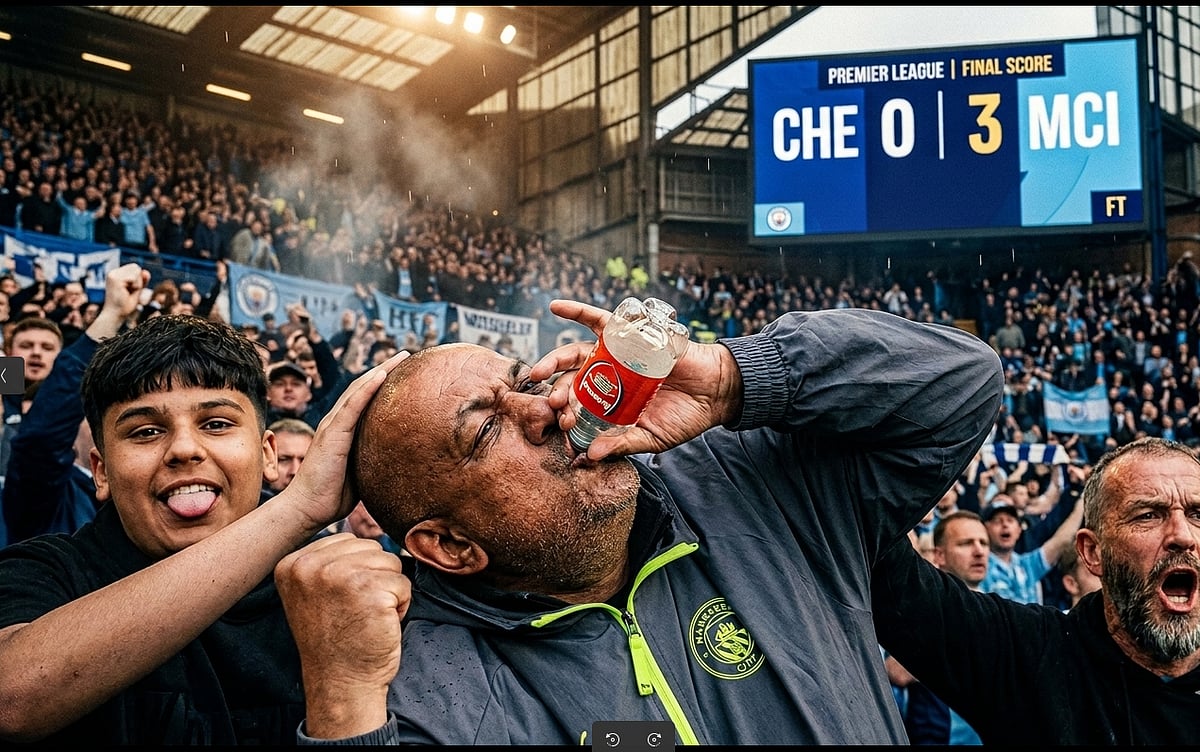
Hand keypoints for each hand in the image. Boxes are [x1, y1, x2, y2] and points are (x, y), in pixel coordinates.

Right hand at [88, 263, 149, 339]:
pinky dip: (135, 286)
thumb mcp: (136, 290)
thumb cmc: (125, 305)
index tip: (129, 290)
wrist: (115, 315)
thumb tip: (146, 271)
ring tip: (127, 293)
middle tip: (129, 292)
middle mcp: (113, 272)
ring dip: (137, 284)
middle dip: (138, 281)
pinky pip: (134, 277)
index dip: (138, 280)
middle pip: (136, 267)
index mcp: (116, 274)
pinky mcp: (115, 279)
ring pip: (136, 270)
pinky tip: (126, 293)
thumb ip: (141, 280)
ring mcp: (113, 275)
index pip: (135, 268)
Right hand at [275, 533, 409, 738]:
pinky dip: (401, 605)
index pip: (347, 541)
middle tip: (355, 613)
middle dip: (374, 579)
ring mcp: (339, 575)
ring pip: (390, 562)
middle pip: (370, 547)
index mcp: (292, 563)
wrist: (340, 684)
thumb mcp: (314, 592)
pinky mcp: (369, 589)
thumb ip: (328, 560)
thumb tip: (361, 529)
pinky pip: (404, 582)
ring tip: (365, 617)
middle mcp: (310, 565)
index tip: (339, 604)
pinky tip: (378, 625)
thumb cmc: (334, 640)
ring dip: (388, 591)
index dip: (355, 574)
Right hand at [279, 350, 408, 526]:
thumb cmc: (333, 495)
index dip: (383, 382)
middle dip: (386, 369)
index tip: (405, 371)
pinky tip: (383, 375)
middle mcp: (336, 422)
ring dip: (381, 371)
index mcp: (343, 430)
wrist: (307, 509)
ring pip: (358, 390)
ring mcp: (332, 426)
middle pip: (363, 387)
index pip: (366, 398)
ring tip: (401, 357)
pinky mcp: (332, 434)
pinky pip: (352, 406)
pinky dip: (368, 388)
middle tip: (407, 356)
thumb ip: (374, 459)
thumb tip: (401, 461)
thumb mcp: (362, 472)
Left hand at [529, 299, 741, 461]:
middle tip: (551, 404)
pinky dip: (577, 311)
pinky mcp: (628, 335)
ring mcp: (616, 356)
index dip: (567, 416)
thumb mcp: (650, 438)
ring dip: (554, 360)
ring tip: (539, 372)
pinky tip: (556, 306)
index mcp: (610, 403)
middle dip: (556, 392)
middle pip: (571, 380)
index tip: (563, 428)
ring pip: (577, 353)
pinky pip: (599, 320)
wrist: (715, 393)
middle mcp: (608, 377)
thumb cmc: (684, 417)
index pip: (579, 408)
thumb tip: (587, 457)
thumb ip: (620, 444)